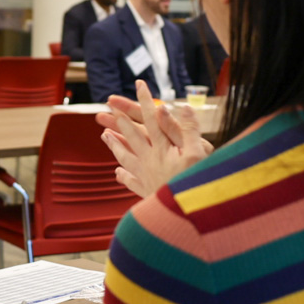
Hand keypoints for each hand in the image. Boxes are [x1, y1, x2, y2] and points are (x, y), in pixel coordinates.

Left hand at [99, 79, 213, 197]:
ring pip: (126, 156)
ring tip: (104, 135)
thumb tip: (179, 107)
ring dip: (115, 144)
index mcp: (162, 148)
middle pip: (132, 135)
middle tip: (109, 108)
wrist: (184, 218)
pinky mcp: (147, 192)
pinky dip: (124, 176)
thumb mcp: (198, 154)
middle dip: (122, 120)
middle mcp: (150, 160)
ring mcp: (145, 176)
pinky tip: (118, 173)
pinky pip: (131, 182)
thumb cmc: (194, 185)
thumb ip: (188, 130)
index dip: (145, 100)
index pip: (151, 118)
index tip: (139, 84)